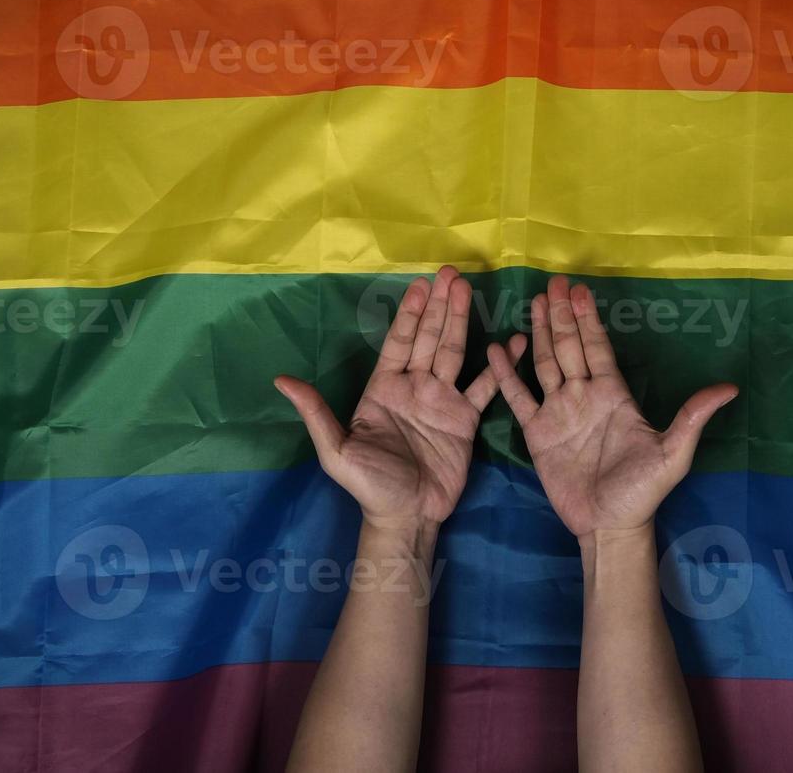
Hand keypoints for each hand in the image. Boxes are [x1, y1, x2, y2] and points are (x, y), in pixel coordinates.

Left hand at [276, 267, 527, 530]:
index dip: (410, 314)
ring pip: (454, 352)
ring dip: (462, 322)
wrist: (407, 517)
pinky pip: (484, 387)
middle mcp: (413, 387)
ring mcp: (441, 401)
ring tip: (470, 291)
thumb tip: (281, 380)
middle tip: (452, 274)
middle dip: (439, 307)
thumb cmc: (370, 485)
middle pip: (429, 339)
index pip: (398, 343)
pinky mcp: (465, 420)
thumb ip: (315, 413)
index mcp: (384, 389)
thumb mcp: (336, 450)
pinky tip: (510, 342)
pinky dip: (499, 365)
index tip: (420, 285)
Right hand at [486, 276, 737, 538]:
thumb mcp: (673, 453)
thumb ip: (693, 417)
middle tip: (553, 283)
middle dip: (561, 315)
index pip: (598, 347)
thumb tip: (730, 388)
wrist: (609, 525)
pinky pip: (519, 397)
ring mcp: (559, 412)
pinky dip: (508, 372)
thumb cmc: (642, 491)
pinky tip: (499, 348)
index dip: (588, 320)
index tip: (579, 292)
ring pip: (545, 362)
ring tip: (531, 302)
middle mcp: (584, 395)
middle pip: (570, 346)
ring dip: (538, 332)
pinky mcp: (537, 432)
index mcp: (613, 395)